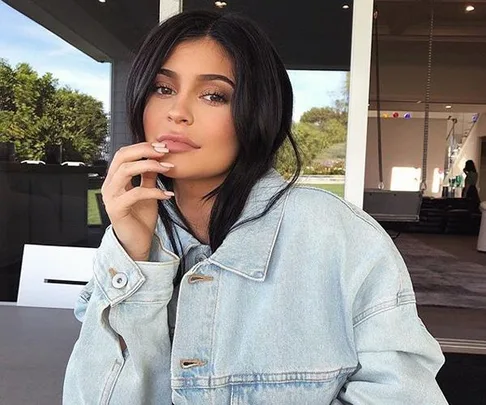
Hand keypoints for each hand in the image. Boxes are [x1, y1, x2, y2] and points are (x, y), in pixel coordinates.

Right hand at [101, 142, 173, 260]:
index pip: (124, 153)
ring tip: (167, 169)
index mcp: (115, 179)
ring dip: (149, 166)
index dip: (142, 147)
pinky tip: (167, 194)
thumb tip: (158, 157)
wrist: (137, 243)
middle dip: (144, 151)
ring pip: (126, 171)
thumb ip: (149, 176)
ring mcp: (110, 197)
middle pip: (122, 157)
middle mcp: (109, 185)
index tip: (162, 147)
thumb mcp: (148, 192)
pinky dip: (154, 191)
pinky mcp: (116, 209)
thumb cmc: (140, 219)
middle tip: (164, 152)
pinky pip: (135, 193)